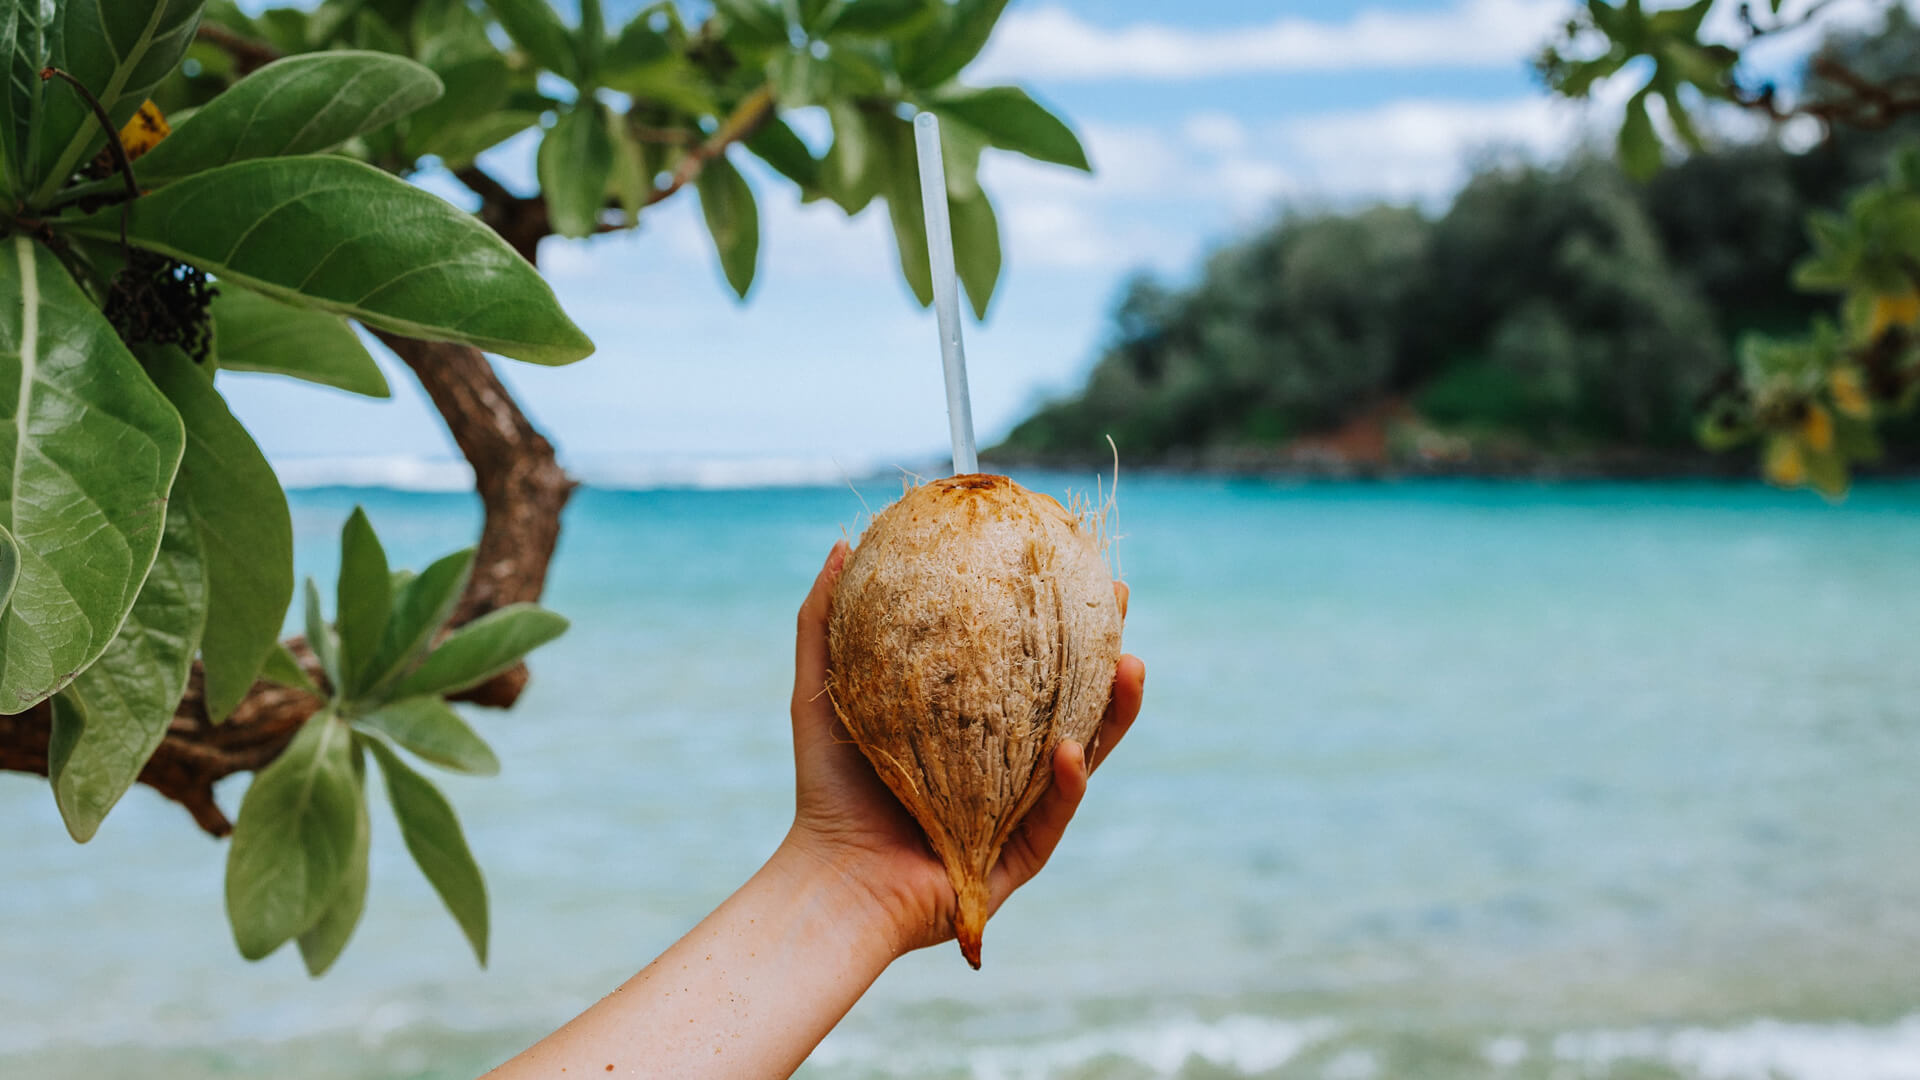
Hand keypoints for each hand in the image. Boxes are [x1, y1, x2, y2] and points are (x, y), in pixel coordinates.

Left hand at [780, 539, 1145, 956]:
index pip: (1028, 663)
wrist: (833, 878)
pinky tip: (1069, 748)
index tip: (1075, 565)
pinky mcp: (1024, 854)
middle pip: (1074, 698)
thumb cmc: (829, 788)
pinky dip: (1068, 780)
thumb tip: (843, 543)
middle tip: (1118, 602)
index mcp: (975, 725)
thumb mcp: (822, 692)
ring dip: (1116, 711)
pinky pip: (1057, 811)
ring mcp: (1023, 808)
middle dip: (1107, 650)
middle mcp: (1008, 763)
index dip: (1057, 617)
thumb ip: (825, 623)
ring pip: (1087, 752)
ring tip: (1132, 665)